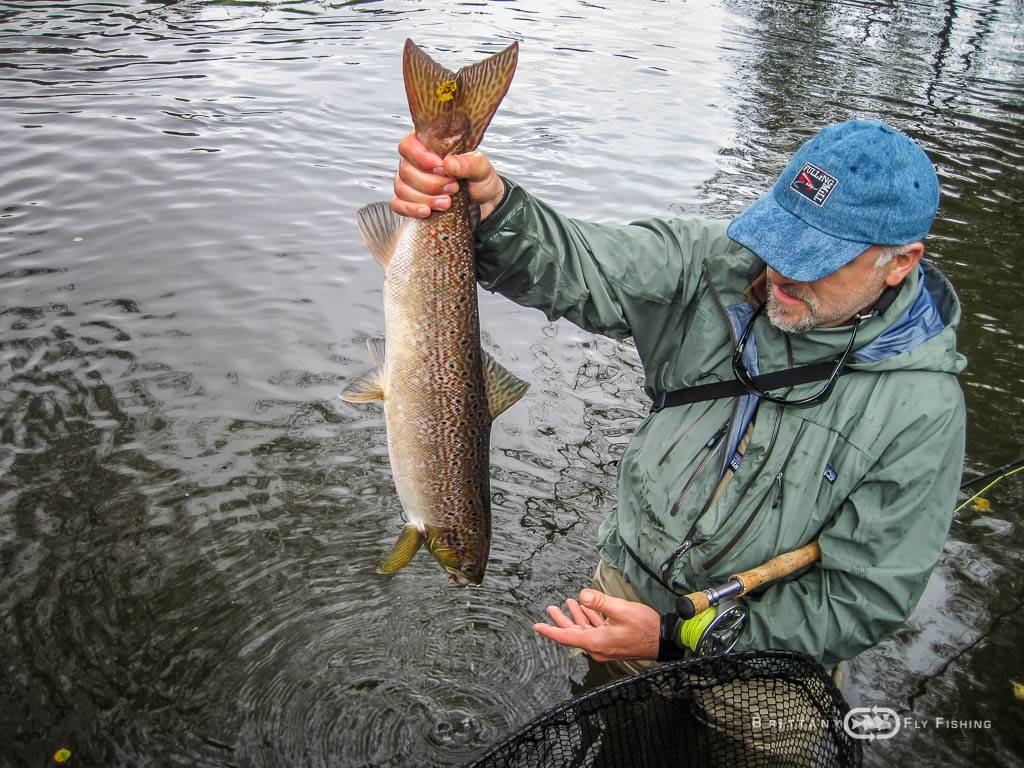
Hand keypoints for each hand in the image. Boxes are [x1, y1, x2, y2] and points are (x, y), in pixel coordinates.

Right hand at [391, 131, 505, 219]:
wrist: (483, 201)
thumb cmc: (478, 178)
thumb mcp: (480, 168)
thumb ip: (467, 163)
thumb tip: (448, 163)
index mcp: (427, 145)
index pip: (409, 145)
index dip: (421, 158)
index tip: (441, 168)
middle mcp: (414, 162)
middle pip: (406, 170)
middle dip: (431, 183)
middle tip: (454, 188)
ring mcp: (409, 182)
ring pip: (402, 188)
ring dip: (425, 198)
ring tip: (447, 202)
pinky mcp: (409, 201)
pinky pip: (398, 204)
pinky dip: (411, 209)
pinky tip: (426, 212)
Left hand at [532, 589, 660, 662]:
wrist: (663, 640)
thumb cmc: (646, 627)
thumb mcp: (622, 610)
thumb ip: (601, 602)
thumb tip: (582, 595)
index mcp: (597, 642)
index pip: (566, 637)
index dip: (550, 630)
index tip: (537, 626)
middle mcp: (598, 647)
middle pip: (573, 633)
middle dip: (561, 620)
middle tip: (550, 608)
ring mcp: (605, 646)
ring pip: (584, 631)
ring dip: (576, 617)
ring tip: (568, 603)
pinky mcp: (612, 642)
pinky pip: (595, 631)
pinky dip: (589, 619)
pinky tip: (586, 608)